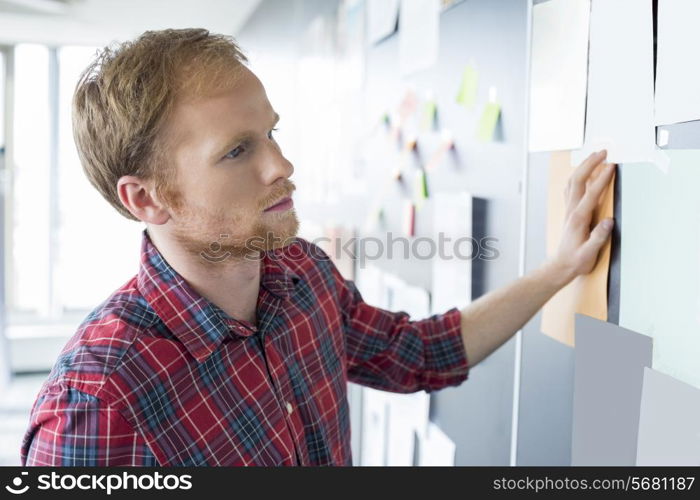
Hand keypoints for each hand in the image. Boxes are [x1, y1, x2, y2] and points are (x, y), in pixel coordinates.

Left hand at [550, 150, 615, 283]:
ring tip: (594, 156)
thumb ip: (599, 237)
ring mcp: (568, 210)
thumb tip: (609, 221)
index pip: (592, 193)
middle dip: (590, 164)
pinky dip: (577, 177)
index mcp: (579, 218)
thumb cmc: (576, 261)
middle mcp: (572, 211)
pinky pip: (571, 189)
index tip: (612, 166)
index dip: (602, 178)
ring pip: (573, 182)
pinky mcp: (569, 212)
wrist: (560, 266)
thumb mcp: (589, 253)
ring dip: (583, 167)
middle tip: (603, 152)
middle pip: (578, 181)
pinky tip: (582, 173)